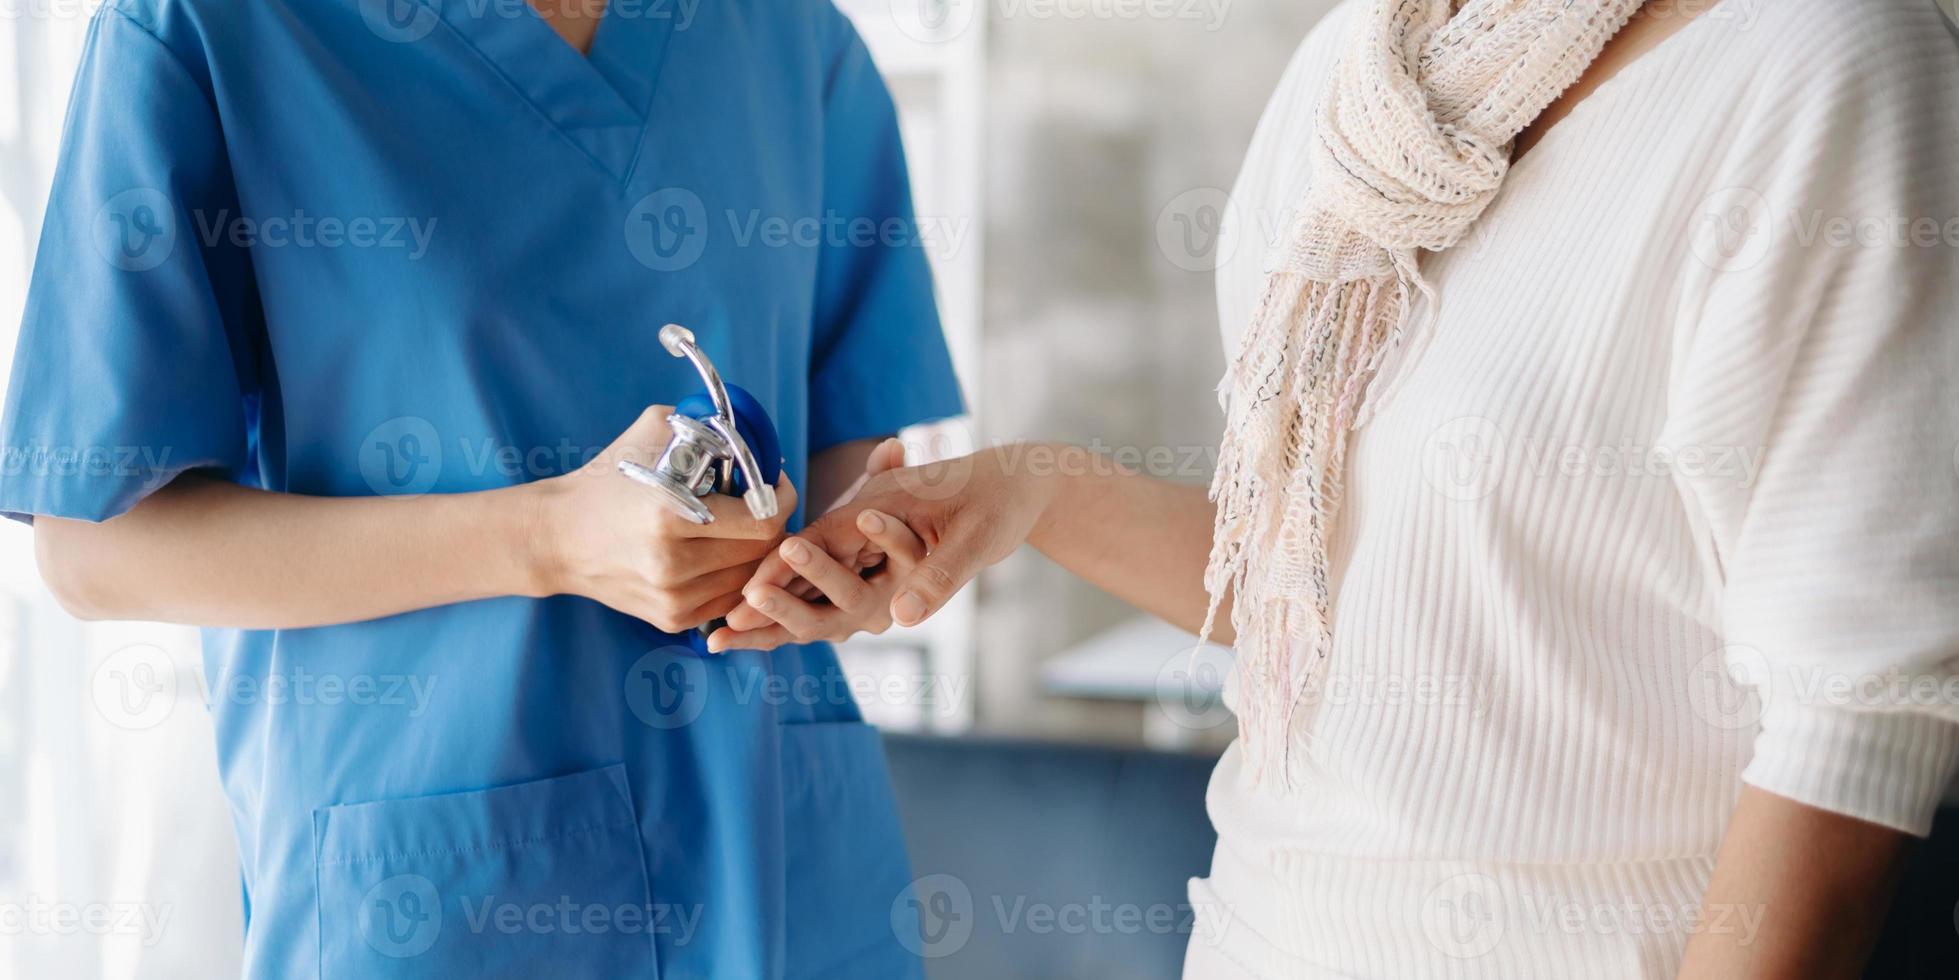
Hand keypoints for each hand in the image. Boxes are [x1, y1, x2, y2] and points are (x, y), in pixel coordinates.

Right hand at [529, 405, 796, 632]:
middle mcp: (674, 563)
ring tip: (738, 529)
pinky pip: (728, 599)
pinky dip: (732, 577)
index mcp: (671, 514)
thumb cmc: (607, 478)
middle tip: (760, 504)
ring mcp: (674, 598)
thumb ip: (706, 426)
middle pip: (761, 552)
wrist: (557, 537)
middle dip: (771, 524)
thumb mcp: (651, 432)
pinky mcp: (672, 619)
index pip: (762, 520)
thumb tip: (755, 435)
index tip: (775, 484)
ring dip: (754, 553)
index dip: (780, 499)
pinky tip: (718, 554)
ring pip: (750, 578)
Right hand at [712, 444, 1054, 650]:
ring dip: (775, 603)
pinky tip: (771, 624)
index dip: (775, 583)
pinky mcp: (874, 549)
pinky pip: (831, 574)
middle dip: (763, 600)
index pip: (810, 552)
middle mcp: (860, 525)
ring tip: (730, 634)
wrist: (1013, 480)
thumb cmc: (997, 503)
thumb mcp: (976, 539)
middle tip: (722, 630)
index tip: (737, 613)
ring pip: (809, 575)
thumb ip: (937, 574)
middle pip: (800, 567)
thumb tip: (902, 618)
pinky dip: (801, 596)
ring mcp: (865, 538)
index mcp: (871, 513)